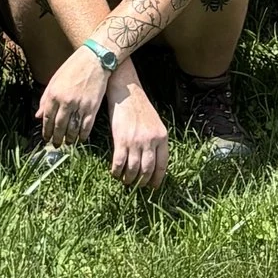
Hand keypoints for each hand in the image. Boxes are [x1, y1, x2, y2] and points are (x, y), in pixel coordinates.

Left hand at [36, 40, 111, 147]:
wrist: (95, 59)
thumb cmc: (73, 67)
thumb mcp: (55, 80)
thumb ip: (45, 98)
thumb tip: (38, 115)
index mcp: (54, 94)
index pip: (47, 118)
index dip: (46, 131)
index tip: (46, 138)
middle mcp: (65, 101)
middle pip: (59, 126)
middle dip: (57, 138)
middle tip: (56, 144)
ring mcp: (79, 105)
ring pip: (72, 129)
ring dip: (69, 139)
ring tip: (68, 143)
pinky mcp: (92, 107)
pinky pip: (86, 126)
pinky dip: (83, 135)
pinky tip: (81, 138)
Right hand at [102, 65, 169, 190]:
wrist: (126, 91)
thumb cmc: (139, 106)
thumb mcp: (155, 122)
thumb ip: (155, 140)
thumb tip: (151, 161)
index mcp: (162, 137)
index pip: (162, 165)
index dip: (157, 179)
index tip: (153, 186)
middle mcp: (151, 141)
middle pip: (147, 170)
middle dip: (142, 182)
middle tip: (137, 186)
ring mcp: (136, 141)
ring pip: (133, 170)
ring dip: (129, 179)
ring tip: (125, 181)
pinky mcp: (121, 140)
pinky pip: (119, 163)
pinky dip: (117, 172)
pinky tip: (115, 173)